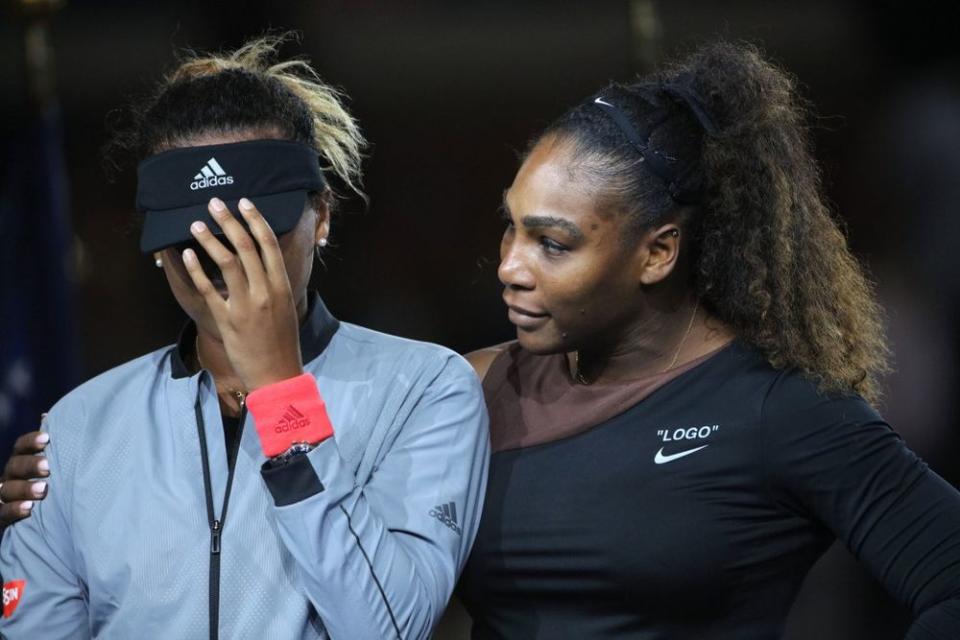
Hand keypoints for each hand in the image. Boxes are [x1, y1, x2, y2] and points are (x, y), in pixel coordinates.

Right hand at [1, 430, 49, 525]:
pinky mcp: (1, 517)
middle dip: (30, 465)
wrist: (37, 516)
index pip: (21, 447)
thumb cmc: (48, 484)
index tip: (47, 438)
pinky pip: (2, 513)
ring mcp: (3, 497)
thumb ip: (54, 447)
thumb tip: (49, 416)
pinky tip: (29, 508)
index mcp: (21, 462)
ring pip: (7, 489)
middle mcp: (10, 477)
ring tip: (43, 489)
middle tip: (48, 467)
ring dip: (24, 488)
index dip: (31, 442)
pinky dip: (14, 510)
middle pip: (14, 467)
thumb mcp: (51, 467)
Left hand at [183, 197, 303, 390]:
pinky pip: (209, 289)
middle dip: (229, 221)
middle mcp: (265, 292)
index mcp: (281, 286)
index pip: (268, 244)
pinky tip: (187, 256)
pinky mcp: (227, 321)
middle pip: (246, 247)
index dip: (255, 220)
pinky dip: (197, 270)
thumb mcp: (285, 308)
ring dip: (209, 240)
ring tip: (195, 224)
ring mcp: (245, 306)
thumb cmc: (282, 342)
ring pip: (226, 263)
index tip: (244, 202)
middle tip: (214, 203)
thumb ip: (273, 285)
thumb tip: (259, 262)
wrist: (277, 375)